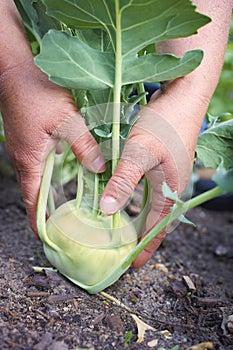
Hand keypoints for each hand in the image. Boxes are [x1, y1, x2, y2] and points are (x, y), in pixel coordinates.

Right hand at [0, 62, 104, 234]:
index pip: (33, 201)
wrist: (17, 71)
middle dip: (45, 214)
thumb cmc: (38, 93)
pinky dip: (50, 178)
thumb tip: (99, 169)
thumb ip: (84, 145)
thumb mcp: (66, 119)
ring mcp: (25, 150)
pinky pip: (40, 167)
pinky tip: (64, 178)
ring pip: (37, 181)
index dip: (39, 222)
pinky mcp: (30, 141)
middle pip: (34, 195)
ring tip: (63, 211)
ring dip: (48, 197)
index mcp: (30, 161)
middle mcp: (25, 160)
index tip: (47, 239)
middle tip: (61, 230)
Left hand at [100, 85, 205, 267]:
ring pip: (150, 203)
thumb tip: (106, 210)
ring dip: (136, 217)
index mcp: (170, 190)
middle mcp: (171, 186)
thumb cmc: (164, 124)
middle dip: (140, 236)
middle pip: (155, 219)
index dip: (145, 248)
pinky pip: (148, 188)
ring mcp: (168, 173)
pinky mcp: (163, 162)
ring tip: (120, 229)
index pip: (157, 228)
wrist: (183, 94)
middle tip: (122, 250)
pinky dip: (136, 197)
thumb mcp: (139, 153)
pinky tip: (124, 196)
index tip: (132, 265)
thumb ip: (123, 182)